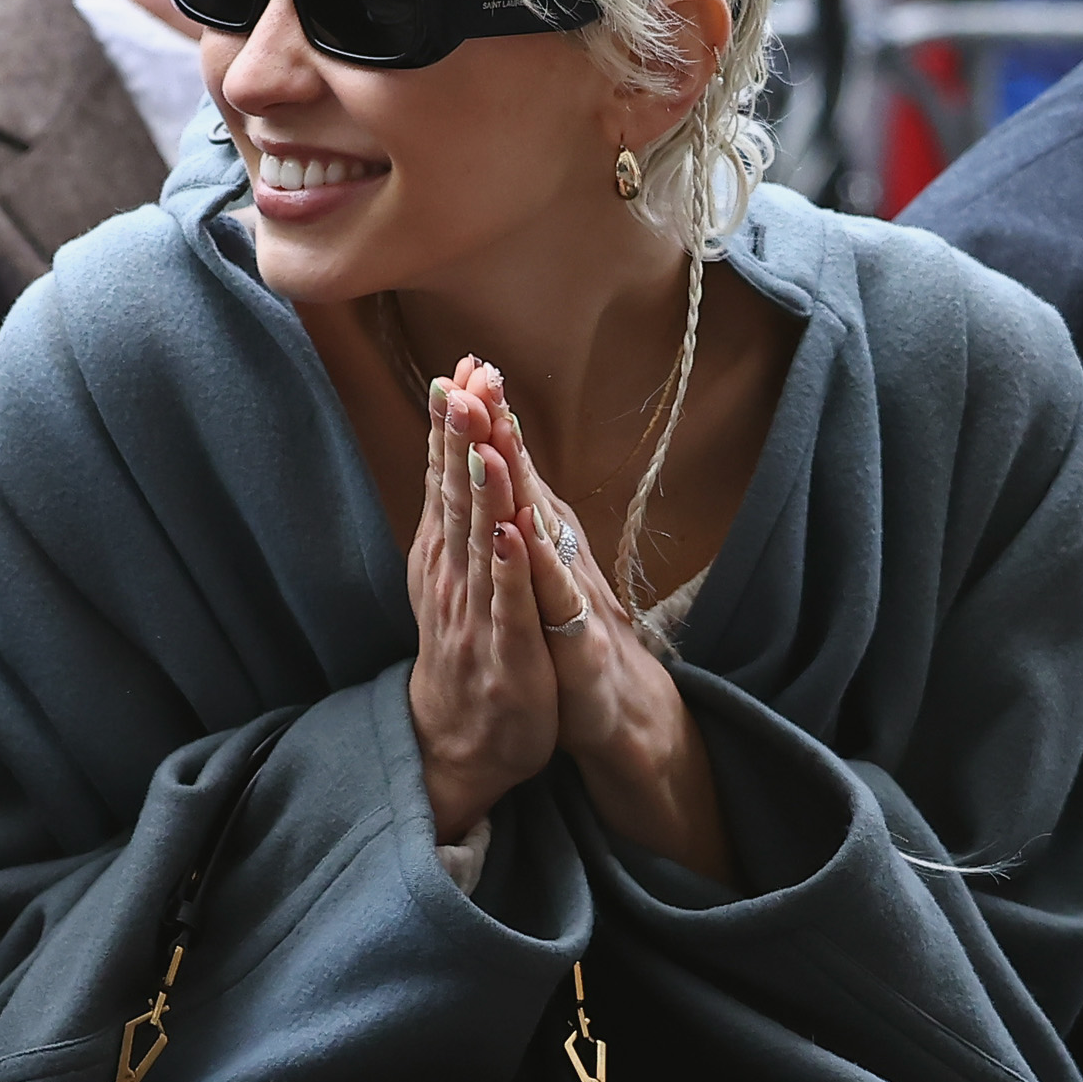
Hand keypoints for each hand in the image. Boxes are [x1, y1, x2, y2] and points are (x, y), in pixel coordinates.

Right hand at [401, 361, 565, 842]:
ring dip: (482, 488)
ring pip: (479, 540)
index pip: (446, 475)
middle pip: (456, 495)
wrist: (463, 738)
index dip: (453, 423)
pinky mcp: (505, 652)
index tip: (461, 367)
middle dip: (461, 437)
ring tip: (483, 437)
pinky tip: (512, 531)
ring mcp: (476, 612)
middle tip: (463, 381)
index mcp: (443, 551)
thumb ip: (457, 513)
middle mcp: (452, 573)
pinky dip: (509, 567)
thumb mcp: (455, 572)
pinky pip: (508, 604)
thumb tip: (455, 449)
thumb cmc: (468, 645)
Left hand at [468, 379, 731, 879]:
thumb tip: (503, 453)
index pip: (514, 470)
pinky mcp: (582, 645)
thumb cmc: (568, 636)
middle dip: (501, 429)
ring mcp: (575, 599)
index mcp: (545, 539)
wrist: (615, 715)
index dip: (492, 419)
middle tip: (479, 374)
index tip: (467, 365)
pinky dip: (535, 567)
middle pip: (528, 485)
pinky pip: (555, 602)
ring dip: (518, 482)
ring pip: (541, 532)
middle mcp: (563, 558)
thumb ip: (526, 514)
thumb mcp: (540, 572)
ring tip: (495, 432)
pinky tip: (519, 533)